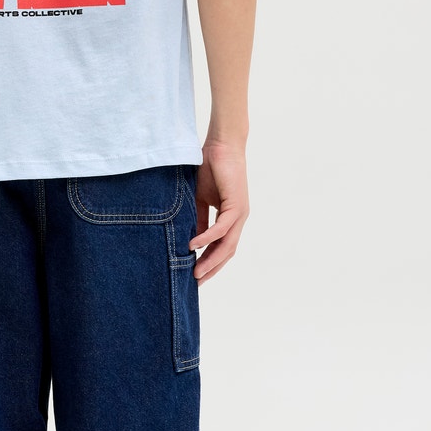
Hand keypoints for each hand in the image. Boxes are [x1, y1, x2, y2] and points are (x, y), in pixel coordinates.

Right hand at [188, 141, 248, 282]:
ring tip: (194, 271)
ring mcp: (240, 214)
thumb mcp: (199, 200)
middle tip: (195, 283)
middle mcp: (238, 219)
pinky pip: (221, 228)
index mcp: (230, 219)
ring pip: (227, 245)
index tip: (194, 275)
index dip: (209, 262)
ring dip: (211, 260)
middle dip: (211, 269)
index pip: (221, 247)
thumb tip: (190, 242)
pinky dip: (207, 238)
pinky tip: (193, 246)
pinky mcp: (236, 205)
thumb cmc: (210, 169)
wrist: (220, 147)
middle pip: (226, 252)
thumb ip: (197, 220)